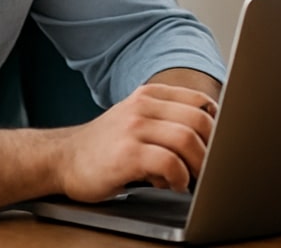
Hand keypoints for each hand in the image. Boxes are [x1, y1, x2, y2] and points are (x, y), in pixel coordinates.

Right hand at [58, 83, 218, 200]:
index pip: (200, 101)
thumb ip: (168, 121)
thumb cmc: (106, 145)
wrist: (62, 159)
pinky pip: (169, 162)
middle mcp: (142, 106)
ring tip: (191, 178)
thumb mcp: (137, 120)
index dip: (216, 125)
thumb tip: (211, 138)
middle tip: (209, 166)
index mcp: (150, 95)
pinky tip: (175, 184)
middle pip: (199, 118)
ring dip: (198, 163)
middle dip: (212, 146)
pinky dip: (180, 176)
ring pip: (187, 138)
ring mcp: (133, 128)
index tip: (218, 144)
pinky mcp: (126, 154)